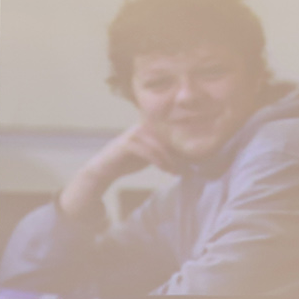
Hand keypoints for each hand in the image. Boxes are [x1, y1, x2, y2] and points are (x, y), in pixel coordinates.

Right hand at [55, 121, 181, 222]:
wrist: (104, 169)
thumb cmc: (128, 160)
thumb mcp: (150, 154)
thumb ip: (164, 151)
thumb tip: (186, 156)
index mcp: (148, 126)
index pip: (170, 132)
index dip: (182, 145)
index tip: (194, 159)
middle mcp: (142, 126)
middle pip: (168, 138)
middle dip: (180, 154)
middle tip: (190, 167)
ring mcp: (134, 134)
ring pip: (160, 146)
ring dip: (172, 160)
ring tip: (179, 172)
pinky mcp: (128, 144)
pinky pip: (150, 152)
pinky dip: (161, 163)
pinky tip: (168, 171)